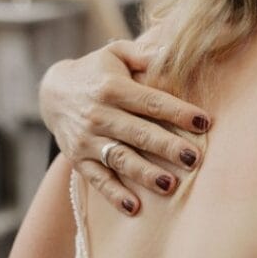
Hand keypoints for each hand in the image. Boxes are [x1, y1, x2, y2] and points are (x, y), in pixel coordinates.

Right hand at [39, 39, 211, 214]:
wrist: (52, 92)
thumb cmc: (97, 70)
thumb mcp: (116, 53)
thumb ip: (145, 53)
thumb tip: (174, 50)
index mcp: (112, 88)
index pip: (151, 102)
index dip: (178, 112)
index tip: (204, 122)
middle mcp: (99, 115)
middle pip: (139, 133)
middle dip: (167, 146)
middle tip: (193, 158)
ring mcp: (87, 140)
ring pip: (120, 159)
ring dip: (144, 173)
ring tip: (170, 184)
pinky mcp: (78, 159)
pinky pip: (97, 179)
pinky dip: (114, 194)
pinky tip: (134, 207)